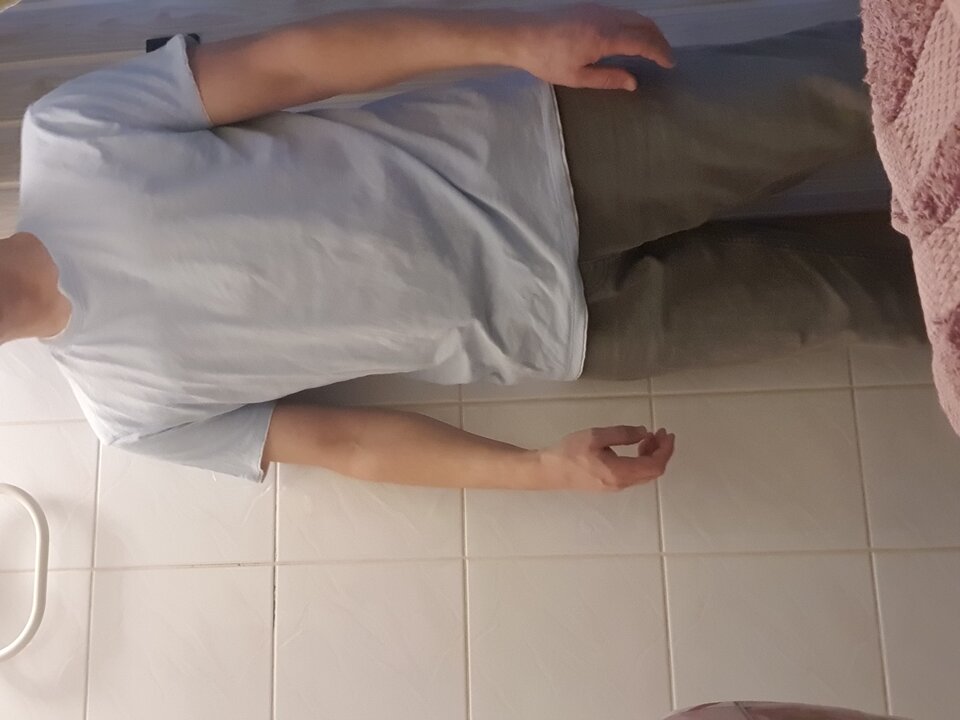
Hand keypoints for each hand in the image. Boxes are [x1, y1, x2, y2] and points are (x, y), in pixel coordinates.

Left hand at [512, 3, 674, 90]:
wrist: (523, 35)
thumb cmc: (548, 60)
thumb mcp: (578, 77)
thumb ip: (608, 79)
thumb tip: (633, 82)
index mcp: (605, 37)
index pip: (643, 42)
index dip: (659, 53)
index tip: (670, 64)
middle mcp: (606, 18)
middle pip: (644, 24)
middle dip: (659, 40)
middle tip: (666, 57)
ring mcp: (599, 9)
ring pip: (634, 16)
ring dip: (648, 31)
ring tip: (653, 48)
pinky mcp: (591, 7)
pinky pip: (621, 13)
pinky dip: (634, 24)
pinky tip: (632, 37)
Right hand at [536, 425, 675, 491]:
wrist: (549, 471)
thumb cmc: (570, 452)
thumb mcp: (596, 436)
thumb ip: (623, 434)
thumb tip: (644, 432)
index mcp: (620, 472)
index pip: (655, 465)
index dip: (665, 450)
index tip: (666, 433)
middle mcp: (622, 483)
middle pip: (652, 472)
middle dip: (661, 451)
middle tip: (659, 432)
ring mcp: (616, 486)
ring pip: (644, 474)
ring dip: (651, 455)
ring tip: (647, 437)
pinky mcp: (609, 484)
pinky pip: (634, 474)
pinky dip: (641, 460)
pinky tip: (635, 447)